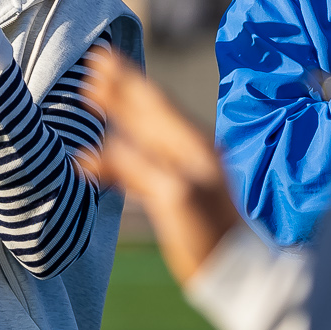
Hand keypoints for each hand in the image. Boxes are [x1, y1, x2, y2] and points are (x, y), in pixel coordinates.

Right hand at [77, 49, 245, 283]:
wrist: (234, 272)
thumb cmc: (207, 237)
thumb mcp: (172, 198)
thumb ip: (138, 168)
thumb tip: (98, 150)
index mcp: (191, 145)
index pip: (152, 103)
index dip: (125, 81)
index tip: (100, 57)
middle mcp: (190, 150)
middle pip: (149, 110)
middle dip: (121, 86)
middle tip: (96, 62)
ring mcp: (185, 169)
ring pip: (145, 130)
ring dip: (120, 111)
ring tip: (97, 94)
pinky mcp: (178, 189)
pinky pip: (143, 157)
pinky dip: (120, 148)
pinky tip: (102, 154)